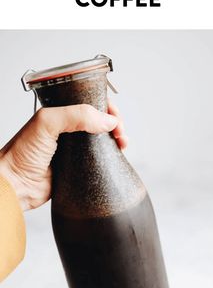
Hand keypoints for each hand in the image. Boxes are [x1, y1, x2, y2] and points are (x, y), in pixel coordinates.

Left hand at [0, 102, 127, 210]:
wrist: (14, 184)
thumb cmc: (21, 153)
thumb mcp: (46, 122)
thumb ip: (77, 115)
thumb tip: (107, 120)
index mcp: (60, 113)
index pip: (90, 102)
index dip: (106, 106)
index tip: (114, 117)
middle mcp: (68, 129)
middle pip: (99, 120)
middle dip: (115, 122)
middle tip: (120, 132)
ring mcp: (74, 148)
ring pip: (102, 139)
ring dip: (116, 138)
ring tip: (123, 143)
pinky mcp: (78, 167)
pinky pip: (99, 159)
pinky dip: (111, 155)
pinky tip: (117, 156)